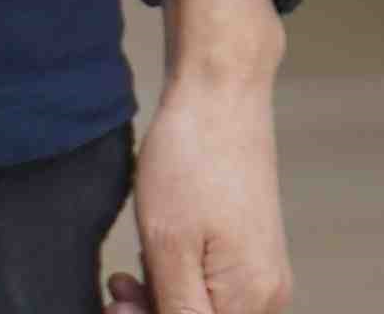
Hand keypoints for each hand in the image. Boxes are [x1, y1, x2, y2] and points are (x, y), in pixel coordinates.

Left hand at [106, 66, 289, 313]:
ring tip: (125, 276)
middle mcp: (266, 292)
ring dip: (160, 303)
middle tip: (116, 292)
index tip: (116, 307)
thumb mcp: (168, 247)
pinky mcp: (249, 250)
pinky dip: (177, 282)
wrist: (219, 92)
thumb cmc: (192, 160)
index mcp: (251, 297)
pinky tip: (152, 259)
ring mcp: (260, 269)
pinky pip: (212, 287)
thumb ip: (176, 312)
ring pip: (205, 311)